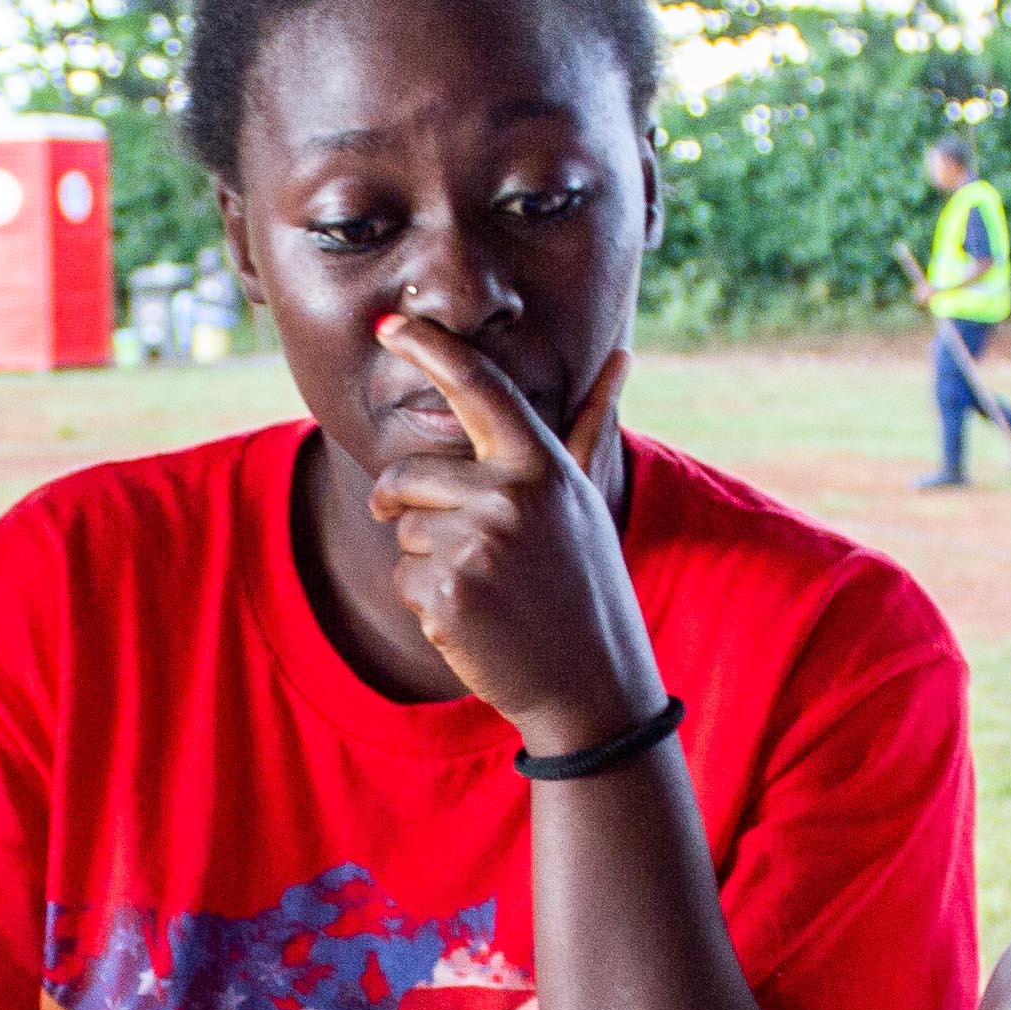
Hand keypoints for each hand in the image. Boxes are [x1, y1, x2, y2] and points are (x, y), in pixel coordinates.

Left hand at [366, 320, 663, 759]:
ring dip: (429, 562)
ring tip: (487, 590)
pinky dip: (427, 603)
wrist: (592, 686)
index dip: (430, 348)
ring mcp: (477, 545)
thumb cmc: (585, 585)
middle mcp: (509, 496)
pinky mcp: (448, 593)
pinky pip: (403, 578)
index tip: (391, 323)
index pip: (478, 388)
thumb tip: (620, 357)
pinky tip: (475, 620)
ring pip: (404, 531)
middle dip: (408, 506)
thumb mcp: (587, 500)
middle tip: (457, 545)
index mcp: (542, 466)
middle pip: (408, 474)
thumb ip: (587, 426)